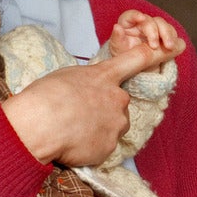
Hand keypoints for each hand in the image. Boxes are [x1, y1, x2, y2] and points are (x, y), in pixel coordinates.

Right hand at [0, 43, 157, 166]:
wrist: (39, 125)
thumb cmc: (44, 97)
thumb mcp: (66, 77)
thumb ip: (87, 82)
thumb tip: (88, 91)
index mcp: (105, 76)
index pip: (134, 60)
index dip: (147, 54)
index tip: (157, 49)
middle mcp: (118, 98)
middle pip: (119, 104)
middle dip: (105, 110)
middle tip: (79, 116)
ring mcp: (117, 123)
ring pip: (114, 127)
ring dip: (101, 129)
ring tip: (74, 130)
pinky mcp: (110, 147)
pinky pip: (103, 147)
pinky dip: (91, 148)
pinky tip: (73, 144)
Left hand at [107, 9, 184, 74]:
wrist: (135, 67)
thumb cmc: (124, 55)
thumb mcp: (117, 50)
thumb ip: (117, 38)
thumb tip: (116, 27)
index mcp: (128, 24)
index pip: (131, 15)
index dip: (136, 15)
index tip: (141, 18)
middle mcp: (142, 24)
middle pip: (152, 20)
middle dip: (156, 32)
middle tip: (155, 47)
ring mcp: (155, 29)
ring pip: (164, 25)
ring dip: (168, 35)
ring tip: (169, 47)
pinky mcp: (165, 36)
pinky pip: (172, 34)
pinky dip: (174, 40)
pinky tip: (173, 48)